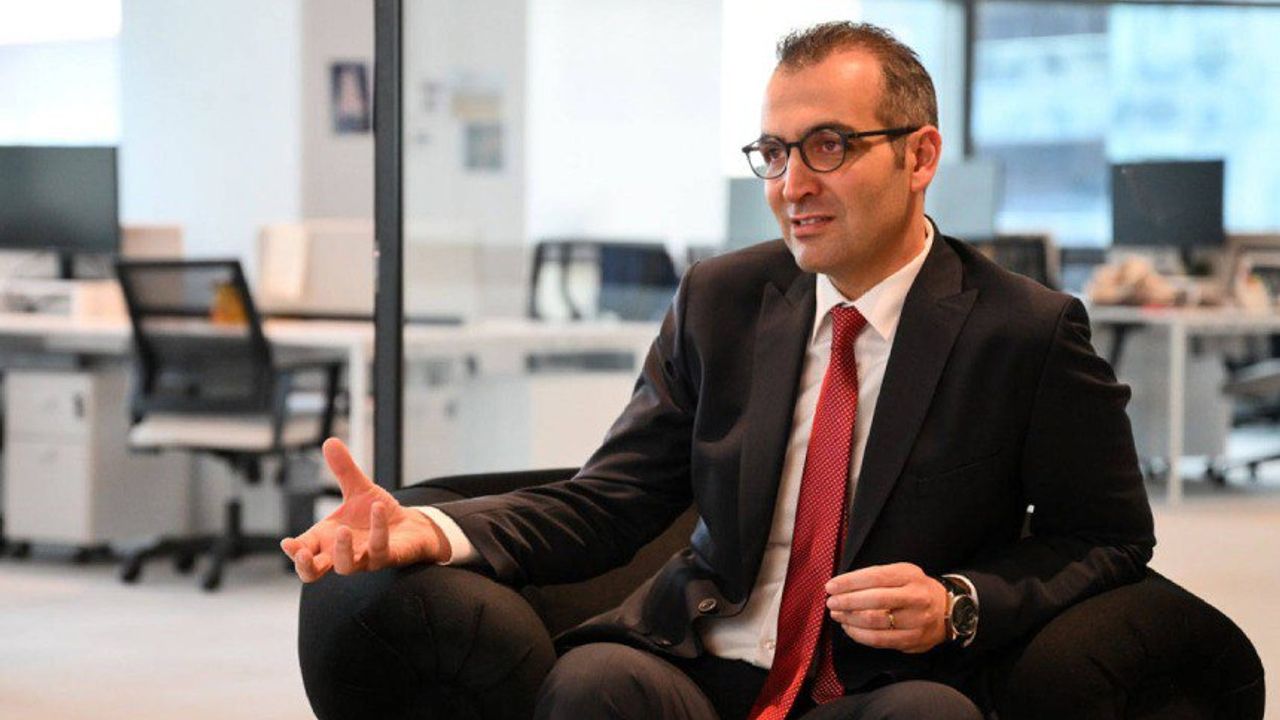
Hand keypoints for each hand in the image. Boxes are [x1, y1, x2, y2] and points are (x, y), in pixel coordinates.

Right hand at [280, 437, 449, 581]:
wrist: (410, 526)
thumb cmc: (376, 514)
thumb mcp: (358, 489)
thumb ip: (343, 470)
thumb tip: (330, 441)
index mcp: (327, 540)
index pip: (304, 551)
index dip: (294, 551)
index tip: (288, 543)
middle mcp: (341, 554)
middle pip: (314, 572)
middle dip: (306, 566)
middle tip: (302, 554)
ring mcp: (363, 560)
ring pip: (347, 567)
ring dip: (342, 551)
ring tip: (342, 530)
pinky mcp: (386, 558)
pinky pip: (380, 548)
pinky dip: (378, 529)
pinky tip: (378, 506)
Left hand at [825, 562, 947, 653]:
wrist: (948, 610)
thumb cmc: (914, 588)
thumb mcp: (901, 573)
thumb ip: (875, 576)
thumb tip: (841, 585)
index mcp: (910, 576)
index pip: (875, 577)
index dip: (849, 582)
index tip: (831, 586)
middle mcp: (916, 598)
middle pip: (875, 601)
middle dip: (847, 602)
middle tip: (831, 603)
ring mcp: (916, 621)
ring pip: (875, 623)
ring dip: (850, 620)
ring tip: (837, 615)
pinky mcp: (913, 640)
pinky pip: (880, 640)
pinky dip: (859, 635)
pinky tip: (849, 628)